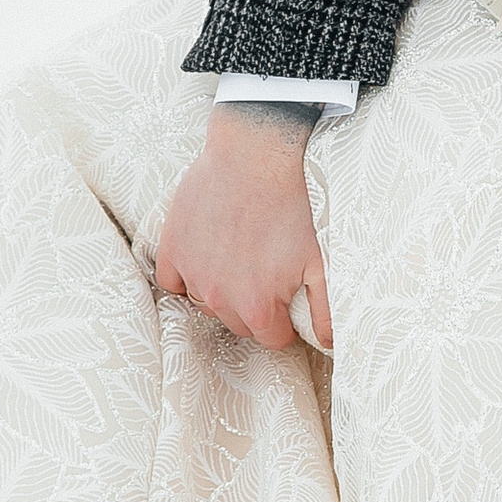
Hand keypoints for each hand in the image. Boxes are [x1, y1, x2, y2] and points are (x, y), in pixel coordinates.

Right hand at [153, 106, 332, 349]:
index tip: (288, 298)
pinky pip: (173, 281)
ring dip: (222, 290)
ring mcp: (192, 274)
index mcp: (258, 308)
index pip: (272, 339)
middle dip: (254, 306)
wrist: (255, 156)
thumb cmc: (294, 206)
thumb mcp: (322, 261)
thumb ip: (326, 311)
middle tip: (266, 271)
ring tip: (240, 257)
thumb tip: (330, 344)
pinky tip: (206, 254)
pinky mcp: (172, 249)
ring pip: (206, 303)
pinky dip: (187, 274)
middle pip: (239, 323)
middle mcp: (220, 298)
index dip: (284, 321)